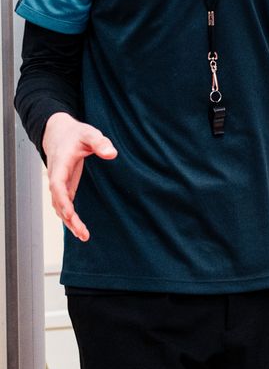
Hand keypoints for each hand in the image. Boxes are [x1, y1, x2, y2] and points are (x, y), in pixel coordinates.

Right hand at [43, 112, 117, 241]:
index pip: (57, 186)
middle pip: (58, 202)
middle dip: (69, 219)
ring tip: (83, 236)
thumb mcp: (90, 134)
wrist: (60, 133)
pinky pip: (64, 205)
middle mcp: (56, 177)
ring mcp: (59, 184)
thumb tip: (112, 154)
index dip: (63, 201)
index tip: (70, 215)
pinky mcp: (65, 186)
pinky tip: (79, 228)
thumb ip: (100, 143)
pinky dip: (70, 217)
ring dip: (69, 222)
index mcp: (60, 165)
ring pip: (60, 207)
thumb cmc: (76, 133)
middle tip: (83, 233)